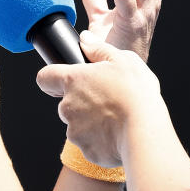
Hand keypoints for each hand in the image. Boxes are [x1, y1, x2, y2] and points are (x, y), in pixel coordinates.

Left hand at [36, 31, 161, 166]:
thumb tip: (84, 39)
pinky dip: (100, 142)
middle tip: (106, 101)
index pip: (44, 77)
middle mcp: (67, 106)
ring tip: (116, 120)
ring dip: (90, 123)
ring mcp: (74, 130)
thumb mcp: (123, 60)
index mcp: (72, 80)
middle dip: (80, 103)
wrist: (145, 133)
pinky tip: (118, 135)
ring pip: (77, 125)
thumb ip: (99, 48)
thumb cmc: (135, 94)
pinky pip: (89, 144)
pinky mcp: (85, 150)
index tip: (63, 82)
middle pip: (64, 103)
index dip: (51, 78)